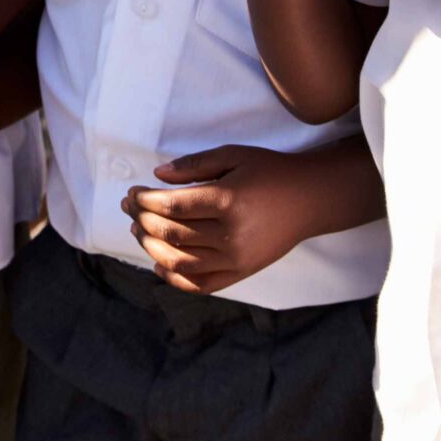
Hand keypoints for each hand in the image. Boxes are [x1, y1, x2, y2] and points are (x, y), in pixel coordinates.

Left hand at [123, 146, 317, 294]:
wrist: (311, 199)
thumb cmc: (270, 171)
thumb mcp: (233, 156)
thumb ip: (194, 165)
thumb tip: (156, 176)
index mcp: (227, 201)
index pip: (171, 207)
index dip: (145, 201)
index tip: (133, 192)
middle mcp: (230, 235)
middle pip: (171, 234)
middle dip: (142, 221)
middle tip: (129, 208)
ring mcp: (236, 259)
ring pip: (180, 262)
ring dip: (151, 248)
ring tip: (138, 231)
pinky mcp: (242, 273)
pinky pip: (201, 284)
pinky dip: (175, 278)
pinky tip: (158, 263)